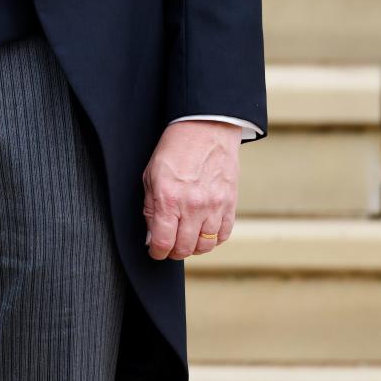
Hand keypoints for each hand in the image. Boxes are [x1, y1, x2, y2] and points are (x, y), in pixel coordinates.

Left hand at [141, 120, 240, 259]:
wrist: (206, 128)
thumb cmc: (176, 147)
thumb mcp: (151, 175)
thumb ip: (150, 208)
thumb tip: (151, 236)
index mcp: (169, 198)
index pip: (163, 242)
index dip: (156, 252)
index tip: (155, 250)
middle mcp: (193, 206)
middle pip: (184, 249)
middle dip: (173, 251)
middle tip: (169, 244)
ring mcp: (214, 207)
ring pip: (205, 246)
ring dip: (193, 246)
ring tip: (186, 237)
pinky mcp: (230, 204)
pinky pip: (223, 235)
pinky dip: (212, 239)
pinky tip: (204, 230)